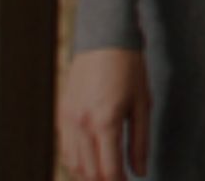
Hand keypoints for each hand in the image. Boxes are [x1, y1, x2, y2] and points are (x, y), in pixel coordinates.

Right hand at [57, 47, 150, 180]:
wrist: (105, 37)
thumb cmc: (129, 67)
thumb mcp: (143, 103)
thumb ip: (140, 141)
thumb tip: (140, 171)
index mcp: (105, 121)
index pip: (108, 170)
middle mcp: (81, 124)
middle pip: (88, 173)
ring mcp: (67, 120)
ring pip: (72, 164)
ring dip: (88, 176)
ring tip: (105, 177)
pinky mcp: (61, 113)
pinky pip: (65, 148)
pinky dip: (76, 162)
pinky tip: (90, 163)